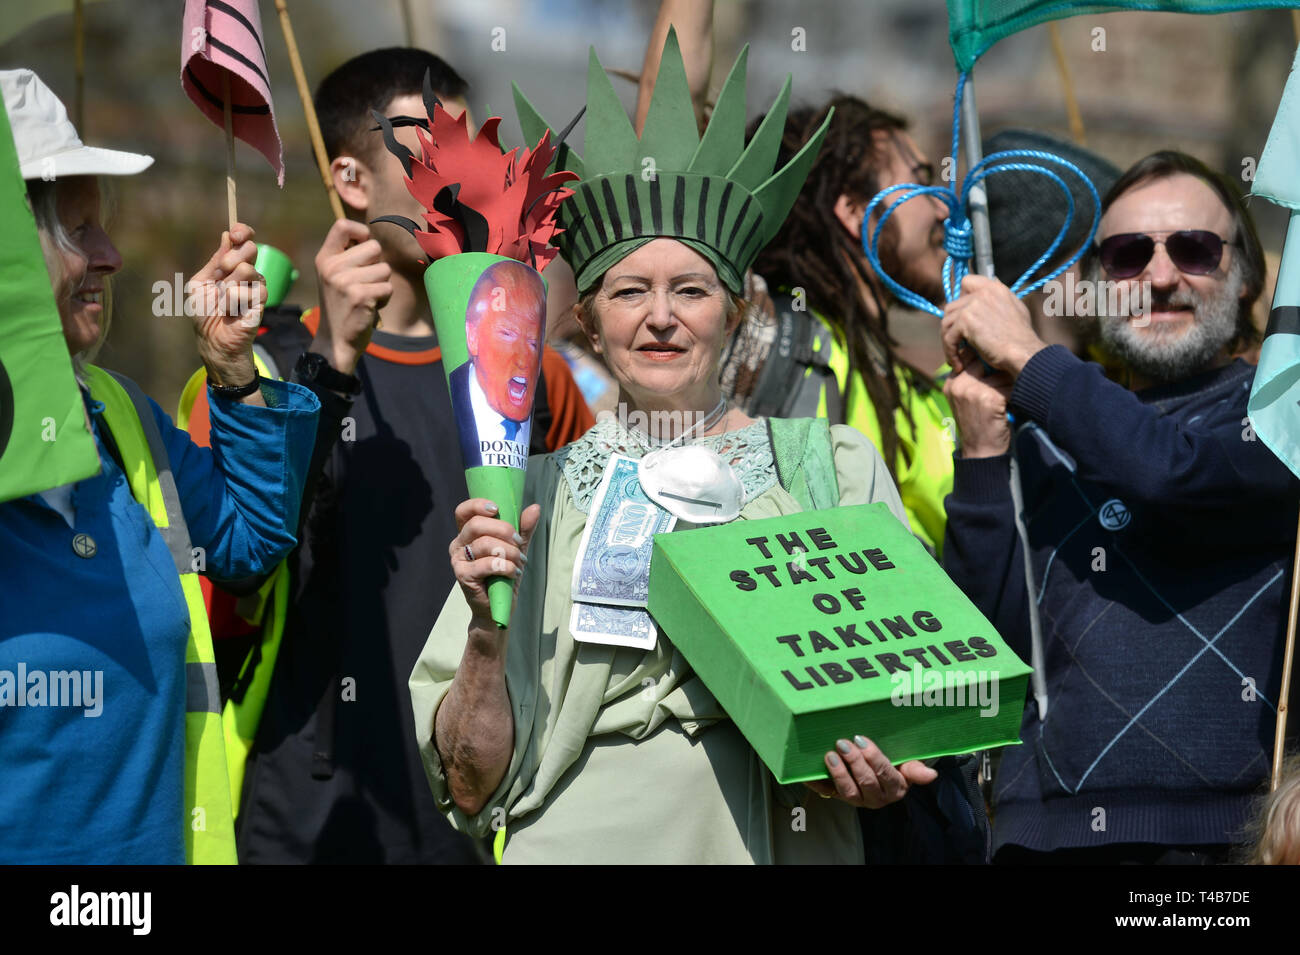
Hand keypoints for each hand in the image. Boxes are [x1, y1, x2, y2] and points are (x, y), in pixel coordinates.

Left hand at [188, 223, 265, 389]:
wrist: (211, 339)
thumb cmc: (203, 312)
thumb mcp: (201, 282)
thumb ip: (215, 260)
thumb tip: (226, 236)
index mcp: (231, 264)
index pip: (244, 240)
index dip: (242, 232)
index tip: (235, 234)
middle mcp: (246, 272)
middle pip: (250, 249)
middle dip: (233, 257)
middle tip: (222, 270)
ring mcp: (255, 286)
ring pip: (249, 270)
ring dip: (229, 285)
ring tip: (224, 301)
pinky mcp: (261, 302)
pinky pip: (252, 291)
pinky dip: (235, 301)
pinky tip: (232, 311)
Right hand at [310, 219, 392, 374]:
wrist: (335, 341)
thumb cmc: (341, 306)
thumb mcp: (335, 277)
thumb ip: (348, 257)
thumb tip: (372, 238)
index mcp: (324, 259)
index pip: (343, 225)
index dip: (361, 232)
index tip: (363, 246)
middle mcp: (332, 268)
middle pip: (374, 247)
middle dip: (377, 265)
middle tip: (364, 284)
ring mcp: (345, 282)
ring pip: (384, 269)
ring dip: (381, 285)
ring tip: (365, 298)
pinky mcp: (360, 296)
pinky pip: (387, 288)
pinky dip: (384, 299)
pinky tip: (369, 308)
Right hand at [450, 499, 541, 631]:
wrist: (498, 608)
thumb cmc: (504, 576)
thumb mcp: (516, 548)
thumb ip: (523, 528)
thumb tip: (534, 507)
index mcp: (467, 534)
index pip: (464, 511)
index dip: (477, 505)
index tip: (497, 508)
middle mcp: (458, 544)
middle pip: (476, 524)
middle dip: (503, 530)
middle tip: (518, 543)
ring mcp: (458, 560)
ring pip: (485, 543)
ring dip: (509, 552)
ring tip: (519, 562)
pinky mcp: (462, 575)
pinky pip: (487, 563)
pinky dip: (506, 566)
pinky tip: (514, 572)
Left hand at [804, 735, 937, 808]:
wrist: (878, 775)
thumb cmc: (894, 764)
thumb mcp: (907, 765)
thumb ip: (915, 769)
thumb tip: (932, 775)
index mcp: (896, 788)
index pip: (885, 774)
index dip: (874, 758)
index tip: (862, 740)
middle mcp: (877, 798)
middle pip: (866, 783)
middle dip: (855, 762)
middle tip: (844, 743)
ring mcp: (858, 800)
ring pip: (849, 792)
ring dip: (839, 774)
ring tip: (830, 755)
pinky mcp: (839, 797)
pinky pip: (826, 793)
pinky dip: (816, 782)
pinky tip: (807, 772)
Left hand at [941, 274, 1046, 377]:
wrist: (1023, 352)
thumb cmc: (1022, 337)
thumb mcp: (1016, 308)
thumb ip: (1001, 297)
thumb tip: (994, 281)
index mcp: (995, 288)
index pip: (966, 282)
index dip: (960, 298)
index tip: (962, 315)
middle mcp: (983, 292)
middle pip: (952, 306)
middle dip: (951, 325)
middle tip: (956, 341)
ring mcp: (973, 305)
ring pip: (946, 322)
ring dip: (948, 340)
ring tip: (955, 355)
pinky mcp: (965, 321)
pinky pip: (948, 337)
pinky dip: (950, 352)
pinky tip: (957, 364)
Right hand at [943, 363, 1014, 457]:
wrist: (981, 452)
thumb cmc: (978, 425)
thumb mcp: (967, 400)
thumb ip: (972, 380)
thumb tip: (992, 358)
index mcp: (951, 383)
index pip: (969, 356)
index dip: (986, 362)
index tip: (996, 373)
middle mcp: (958, 384)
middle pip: (986, 362)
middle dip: (1000, 372)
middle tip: (1005, 388)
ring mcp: (972, 390)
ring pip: (1001, 375)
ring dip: (1009, 386)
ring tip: (1008, 401)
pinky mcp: (989, 398)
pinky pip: (1009, 387)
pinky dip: (1014, 397)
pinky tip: (1010, 409)